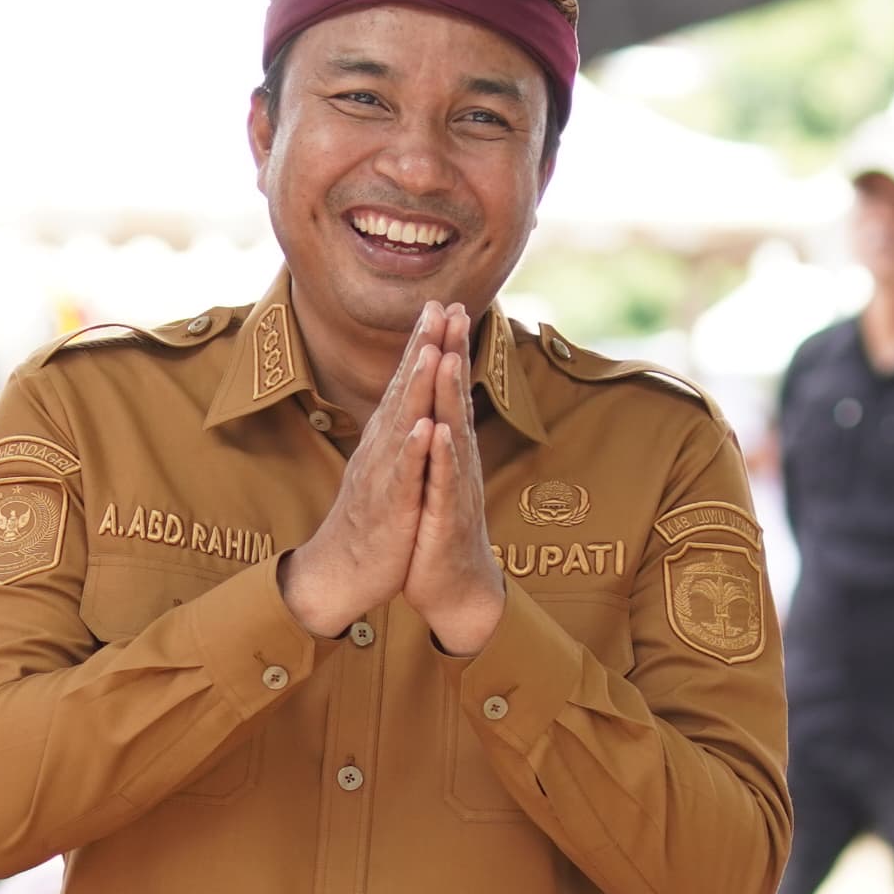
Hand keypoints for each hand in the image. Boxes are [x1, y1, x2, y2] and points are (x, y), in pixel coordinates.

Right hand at [277, 302, 460, 637]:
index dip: (422, 344)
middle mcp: (381, 449)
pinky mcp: (389, 509)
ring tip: (432, 351)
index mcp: (387, 440)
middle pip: (404, 391)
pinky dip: (413, 452)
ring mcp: (383, 477)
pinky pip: (403, 477)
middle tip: (437, 307)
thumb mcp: (388, 468)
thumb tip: (411, 400)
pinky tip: (426, 429)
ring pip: (402, 426)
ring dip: (417, 388)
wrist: (341, 572)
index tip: (439, 305)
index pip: (406, 384)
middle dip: (422, 348)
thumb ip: (399, 432)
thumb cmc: (372, 521)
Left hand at [404, 324, 506, 655]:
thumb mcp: (434, 478)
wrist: (453, 588)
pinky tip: (440, 433)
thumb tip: (435, 404)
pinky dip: (442, 458)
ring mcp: (455, 487)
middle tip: (454, 309)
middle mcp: (458, 461)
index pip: (447, 391)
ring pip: (453, 434)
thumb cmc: (440, 531)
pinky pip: (444, 484)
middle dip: (453, 353)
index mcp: (449, 450)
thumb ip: (437, 441)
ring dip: (450, 395)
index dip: (445, 348)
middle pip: (455, 399)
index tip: (442, 305)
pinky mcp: (446, 518)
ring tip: (447, 355)